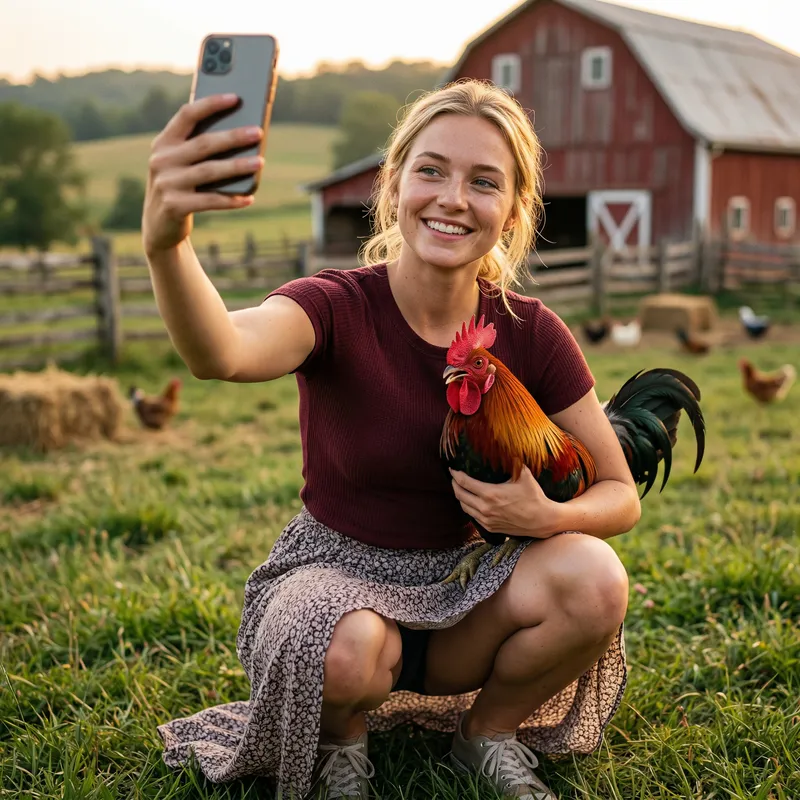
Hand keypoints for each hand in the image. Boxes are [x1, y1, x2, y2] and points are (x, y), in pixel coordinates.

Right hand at [142, 93, 263, 255]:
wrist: (159, 226)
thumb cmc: (180, 188)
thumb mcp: (181, 164)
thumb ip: (198, 148)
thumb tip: (241, 135)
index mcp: (164, 142)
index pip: (187, 115)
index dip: (211, 104)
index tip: (235, 98)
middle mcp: (161, 160)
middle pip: (203, 144)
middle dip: (233, 137)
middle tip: (258, 133)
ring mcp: (166, 183)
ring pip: (209, 171)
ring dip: (237, 167)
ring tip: (260, 162)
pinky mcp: (174, 206)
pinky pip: (209, 201)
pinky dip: (231, 200)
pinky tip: (249, 198)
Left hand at [449, 466, 557, 538]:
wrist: (542, 520)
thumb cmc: (534, 497)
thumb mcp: (524, 475)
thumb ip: (513, 461)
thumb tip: (507, 447)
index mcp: (490, 494)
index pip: (464, 483)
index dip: (455, 474)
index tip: (453, 469)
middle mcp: (485, 508)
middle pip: (460, 495)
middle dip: (454, 485)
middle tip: (454, 477)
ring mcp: (486, 520)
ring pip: (464, 507)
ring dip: (460, 497)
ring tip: (460, 488)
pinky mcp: (490, 528)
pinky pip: (472, 516)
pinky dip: (468, 507)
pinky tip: (471, 501)